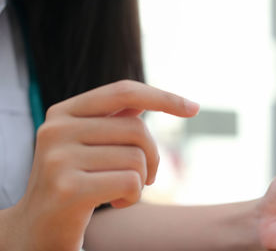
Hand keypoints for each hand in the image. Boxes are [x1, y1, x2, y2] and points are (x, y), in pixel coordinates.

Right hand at [5, 80, 198, 250]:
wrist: (38, 229)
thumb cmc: (75, 183)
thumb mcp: (88, 145)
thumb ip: (113, 120)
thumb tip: (154, 99)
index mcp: (63, 112)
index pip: (124, 91)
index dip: (163, 97)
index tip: (193, 108)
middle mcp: (56, 129)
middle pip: (138, 129)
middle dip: (153, 157)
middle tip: (145, 177)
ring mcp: (59, 158)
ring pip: (137, 158)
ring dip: (141, 181)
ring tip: (122, 192)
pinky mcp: (68, 188)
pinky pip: (131, 183)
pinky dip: (134, 197)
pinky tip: (117, 204)